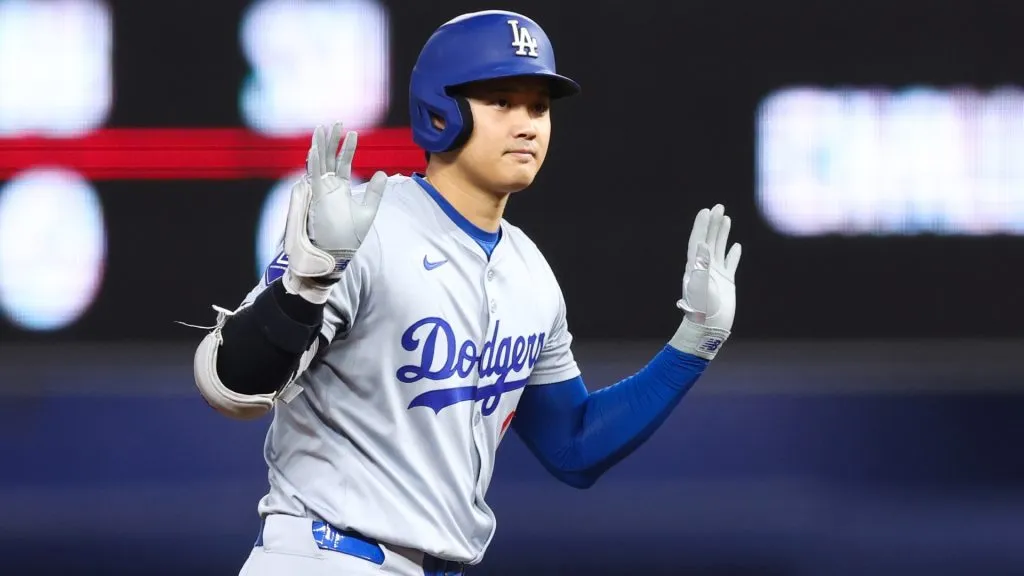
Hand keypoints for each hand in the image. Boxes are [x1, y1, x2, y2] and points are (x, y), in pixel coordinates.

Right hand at [282, 122, 387, 303]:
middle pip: (329, 158)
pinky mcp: (316, 198)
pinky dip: (313, 163)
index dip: (348, 147)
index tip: (353, 132)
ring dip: (321, 146)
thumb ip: (375, 192)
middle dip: (332, 140)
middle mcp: (329, 187)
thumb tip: (383, 173)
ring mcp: (321, 191)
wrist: (338, 254)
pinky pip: (313, 177)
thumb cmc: (349, 237)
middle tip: (336, 122)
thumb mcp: (368, 211)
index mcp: (340, 189)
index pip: (343, 162)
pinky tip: (315, 149)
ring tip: (323, 128)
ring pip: (319, 163)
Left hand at [671, 204, 741, 358]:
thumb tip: (701, 245)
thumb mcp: (699, 285)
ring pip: (719, 248)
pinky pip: (730, 264)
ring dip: (722, 233)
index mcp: (695, 266)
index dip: (701, 225)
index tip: (705, 210)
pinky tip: (736, 246)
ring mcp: (716, 274)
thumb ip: (700, 265)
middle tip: (718, 206)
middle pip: (709, 240)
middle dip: (713, 223)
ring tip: (726, 218)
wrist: (708, 327)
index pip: (697, 240)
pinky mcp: (726, 282)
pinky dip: (733, 254)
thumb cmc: (701, 309)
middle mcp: (704, 267)